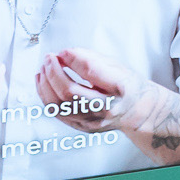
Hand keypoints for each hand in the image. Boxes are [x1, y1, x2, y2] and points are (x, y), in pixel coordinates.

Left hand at [37, 48, 153, 136]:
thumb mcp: (118, 67)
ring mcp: (93, 121)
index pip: (91, 72)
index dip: (74, 59)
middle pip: (70, 92)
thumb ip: (92, 59)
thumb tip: (66, 54)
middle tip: (49, 58)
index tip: (64, 51)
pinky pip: (56, 112)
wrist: (136, 112)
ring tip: (44, 68)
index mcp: (121, 88)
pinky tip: (43, 82)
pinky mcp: (82, 127)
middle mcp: (107, 108)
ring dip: (46, 84)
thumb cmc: (127, 87)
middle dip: (54, 72)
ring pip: (59, 105)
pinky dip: (45, 95)